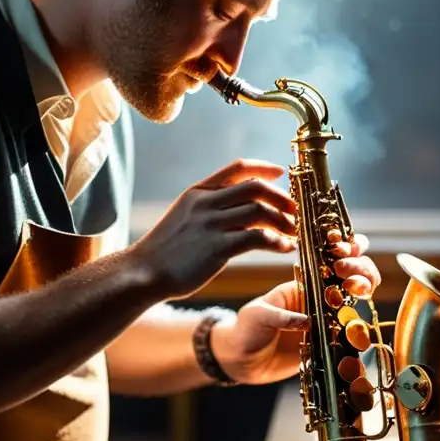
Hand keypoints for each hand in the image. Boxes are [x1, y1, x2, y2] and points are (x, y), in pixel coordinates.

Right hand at [129, 159, 296, 299]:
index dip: (263, 167)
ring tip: (294, 232)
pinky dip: (278, 242)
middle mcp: (206, 203)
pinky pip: (258, 238)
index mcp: (199, 192)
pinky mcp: (217, 248)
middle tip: (295, 210)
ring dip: (284, 221)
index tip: (280, 173)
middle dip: (281, 197)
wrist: (143, 273)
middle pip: (255, 187)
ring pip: (260, 211)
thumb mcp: (185, 217)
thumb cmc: (166, 250)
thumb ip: (211, 208)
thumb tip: (244, 208)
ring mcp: (211, 225)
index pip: (237, 168)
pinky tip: (285, 248)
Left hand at [211, 231, 381, 384]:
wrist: (245, 362)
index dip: (342, 251)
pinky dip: (362, 326)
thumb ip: (281, 316)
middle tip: (349, 273)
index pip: (328, 259)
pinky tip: (362, 323)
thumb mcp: (259, 316)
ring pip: (358, 297)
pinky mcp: (331, 341)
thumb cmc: (248, 330)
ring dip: (365, 286)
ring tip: (360, 289)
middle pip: (351, 273)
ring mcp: (328, 318)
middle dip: (360, 266)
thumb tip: (307, 322)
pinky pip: (353, 331)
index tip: (342, 253)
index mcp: (303, 283)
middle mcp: (320, 297)